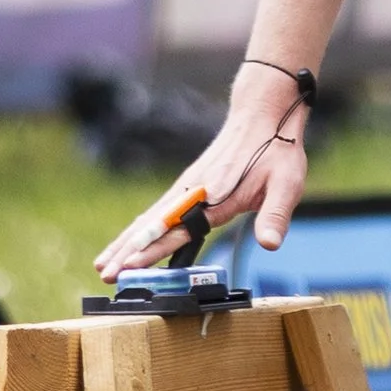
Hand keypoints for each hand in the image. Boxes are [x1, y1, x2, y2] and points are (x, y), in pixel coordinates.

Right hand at [92, 67, 311, 280]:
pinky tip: (127, 241)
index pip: (178, 228)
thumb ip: (275, 216)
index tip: (131, 265)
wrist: (263, 116)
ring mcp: (187, 188)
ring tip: (103, 264)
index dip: (153, 249)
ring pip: (149, 218)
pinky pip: (156, 211)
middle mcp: (193, 191)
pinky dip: (137, 229)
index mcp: (215, 196)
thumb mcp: (286, 183)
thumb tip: (269, 245)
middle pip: (153, 225)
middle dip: (128, 251)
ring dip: (125, 241)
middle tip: (106, 274)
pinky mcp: (187, 186)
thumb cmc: (276, 150)